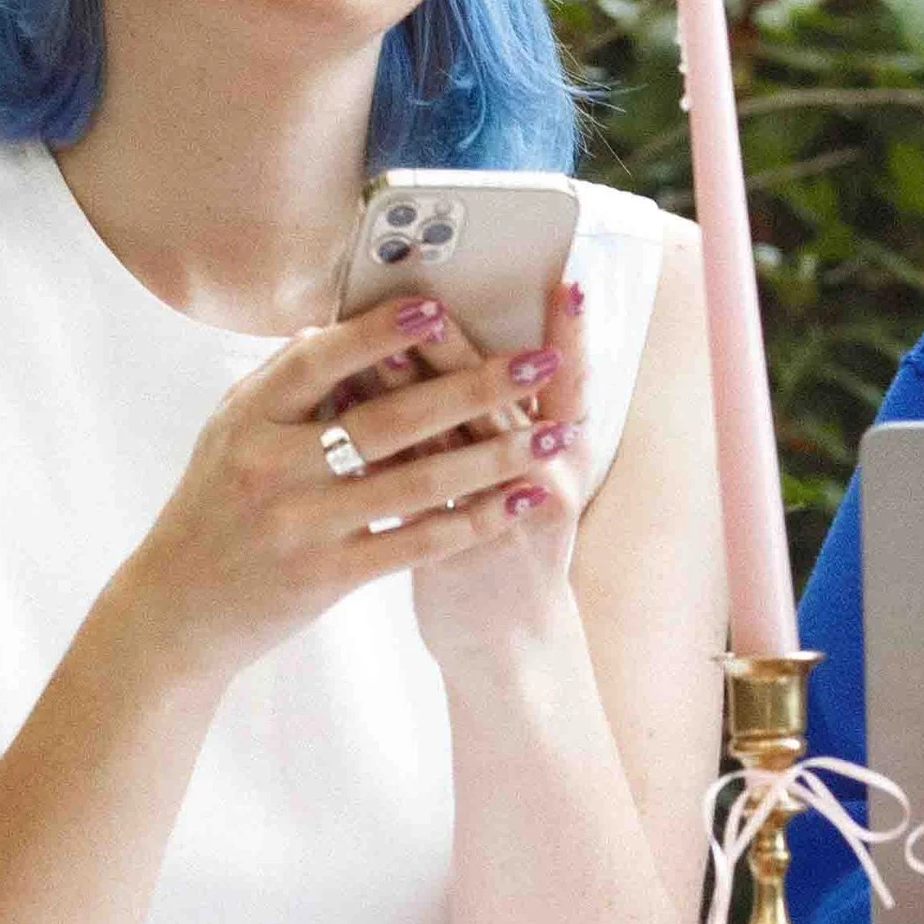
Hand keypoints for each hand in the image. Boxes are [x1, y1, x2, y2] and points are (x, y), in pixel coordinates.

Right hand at [117, 292, 581, 688]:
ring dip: (494, 456)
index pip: (318, 361)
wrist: (176, 610)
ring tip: (554, 434)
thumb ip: (287, 378)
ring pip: (414, 483)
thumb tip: (347, 321)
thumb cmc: (217, 501)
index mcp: (249, 417)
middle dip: (474, 386)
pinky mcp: (325, 577)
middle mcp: (271, 467)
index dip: (378, 333)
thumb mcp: (231, 428)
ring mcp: (300, 525)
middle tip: (540, 361)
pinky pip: (412, 543)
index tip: (439, 308)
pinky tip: (517, 501)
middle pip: (387, 419)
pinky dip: (470, 520)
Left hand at [393, 275, 593, 676]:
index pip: (571, 383)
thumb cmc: (514, 542)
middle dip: (459, 354)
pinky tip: (352, 428)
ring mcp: (503, 522)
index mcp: (566, 455)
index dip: (569, 336)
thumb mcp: (537, 479)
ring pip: (455, 445)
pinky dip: (386, 462)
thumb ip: (515, 417)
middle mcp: (546, 483)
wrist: (507, 643)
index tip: (564, 281)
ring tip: (379, 352)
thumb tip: (470, 337)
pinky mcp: (457, 556)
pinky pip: (416, 499)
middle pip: (500, 405)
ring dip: (416, 397)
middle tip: (426, 303)